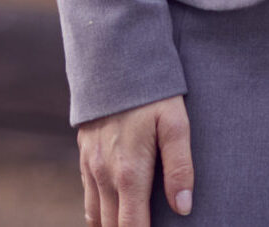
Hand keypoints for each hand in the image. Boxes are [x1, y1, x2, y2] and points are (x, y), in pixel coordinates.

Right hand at [77, 94, 193, 226]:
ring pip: (96, 216)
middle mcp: (105, 175)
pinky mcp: (84, 155)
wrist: (111, 59)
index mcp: (130, 173)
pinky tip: (114, 210)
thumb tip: (183, 208)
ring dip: (111, 226)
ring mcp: (91, 166)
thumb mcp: (175, 123)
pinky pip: (88, 197)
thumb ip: (180, 167)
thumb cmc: (150, 91)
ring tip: (129, 224)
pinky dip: (99, 212)